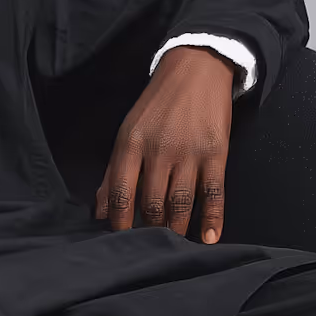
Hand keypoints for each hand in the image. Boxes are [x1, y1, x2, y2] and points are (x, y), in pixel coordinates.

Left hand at [95, 45, 234, 240]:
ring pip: (180, 203)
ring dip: (177, 229)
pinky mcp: (216, 153)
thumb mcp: (128, 131)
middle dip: (149, 229)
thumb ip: (112, 171)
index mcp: (131, 143)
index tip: (121, 241)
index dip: (119, 221)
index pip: (120, 192)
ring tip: (174, 245)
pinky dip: (213, 218)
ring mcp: (189, 152)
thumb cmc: (157, 105)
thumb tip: (99, 211)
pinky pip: (213, 192)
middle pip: (151, 202)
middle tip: (150, 247)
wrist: (197, 68)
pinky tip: (210, 238)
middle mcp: (159, 149)